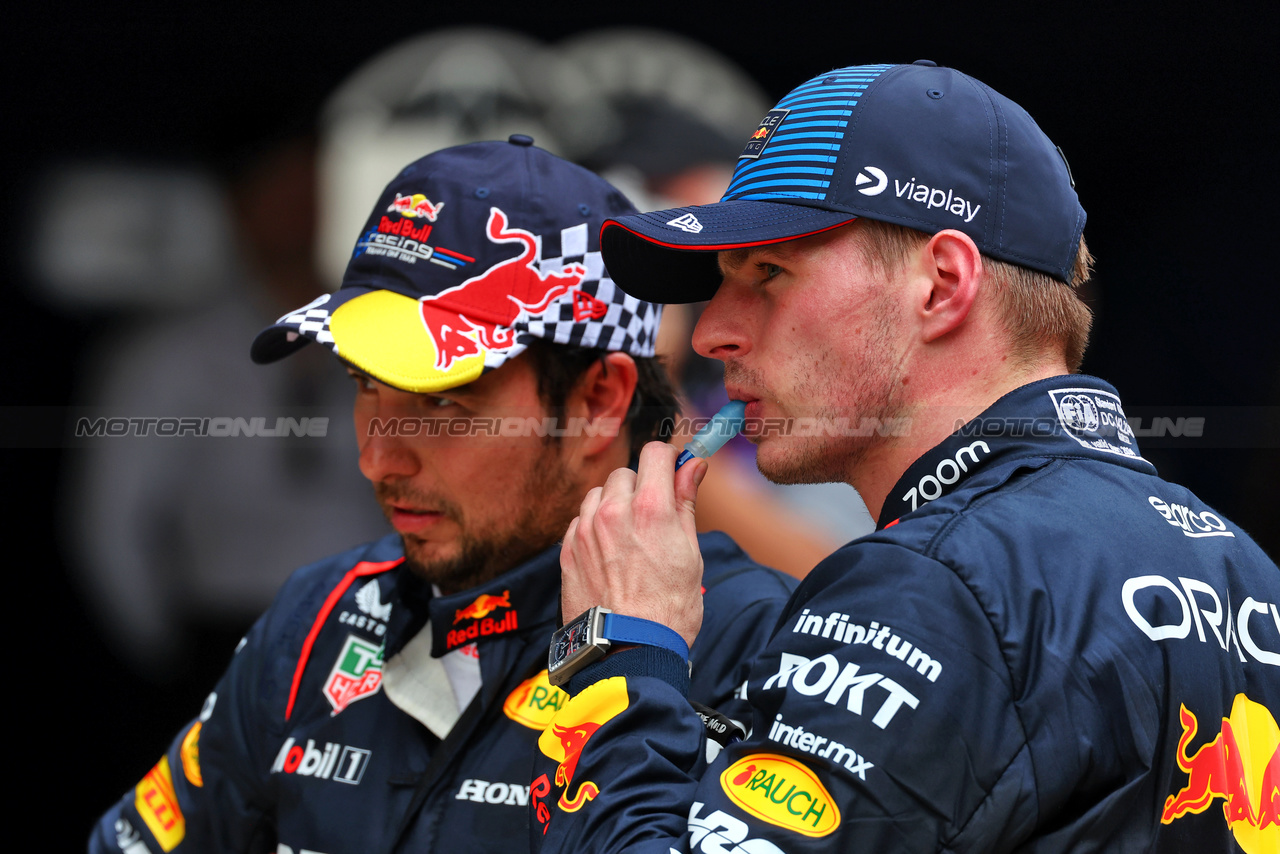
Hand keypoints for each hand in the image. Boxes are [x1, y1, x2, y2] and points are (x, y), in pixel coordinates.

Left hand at [560, 441, 707, 648]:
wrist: (629, 652)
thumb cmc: (668, 610)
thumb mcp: (691, 553)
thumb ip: (686, 502)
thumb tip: (692, 466)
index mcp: (650, 508)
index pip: (655, 453)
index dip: (668, 459)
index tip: (673, 471)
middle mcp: (612, 511)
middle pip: (626, 473)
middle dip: (641, 486)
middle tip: (654, 517)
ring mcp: (585, 530)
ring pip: (598, 494)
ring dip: (613, 505)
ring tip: (629, 538)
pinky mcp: (567, 551)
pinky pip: (580, 521)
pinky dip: (593, 528)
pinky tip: (609, 554)